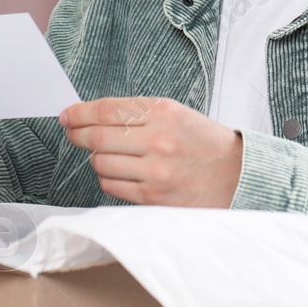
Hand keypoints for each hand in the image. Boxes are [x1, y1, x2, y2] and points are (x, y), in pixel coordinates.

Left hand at [60, 96, 242, 206]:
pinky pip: (111, 185)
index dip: (80, 113)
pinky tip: (119, 172)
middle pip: (97, 137)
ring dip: (96, 159)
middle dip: (77, 134)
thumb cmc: (205, 144)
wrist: (239, 177)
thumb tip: (90, 117)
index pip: (107, 110)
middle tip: (72, 133)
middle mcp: (159, 139)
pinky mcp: (153, 196)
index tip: (68, 116)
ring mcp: (155, 171)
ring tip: (106, 155)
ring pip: (100, 163)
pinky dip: (108, 177)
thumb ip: (138, 114)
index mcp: (164, 112)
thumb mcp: (177, 115)